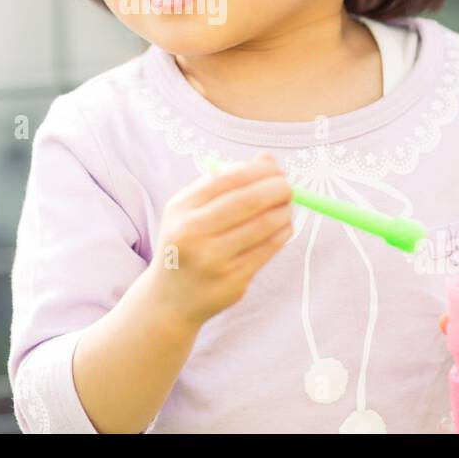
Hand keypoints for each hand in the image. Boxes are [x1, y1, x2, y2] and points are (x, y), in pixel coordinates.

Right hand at [147, 151, 293, 328]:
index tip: (276, 170)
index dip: (259, 171)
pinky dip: (282, 234)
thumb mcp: (192, 210)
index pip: (228, 179)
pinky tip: (284, 228)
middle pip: (248, 201)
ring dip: (284, 212)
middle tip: (289, 187)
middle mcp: (193, 233)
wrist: (169, 299)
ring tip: (286, 207)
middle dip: (277, 189)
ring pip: (263, 226)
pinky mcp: (232, 281)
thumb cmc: (186, 243)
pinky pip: (268, 250)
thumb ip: (227, 182)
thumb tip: (268, 159)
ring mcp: (213, 260)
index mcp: (181, 209)